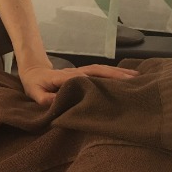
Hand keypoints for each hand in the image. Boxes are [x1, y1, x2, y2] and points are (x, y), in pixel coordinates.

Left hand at [18, 64, 139, 105]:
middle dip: (114, 75)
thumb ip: (45, 99)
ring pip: (101, 69)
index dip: (93, 81)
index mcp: (63, 78)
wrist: (34, 72)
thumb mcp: (35, 94)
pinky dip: (114, 72)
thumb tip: (59, 102)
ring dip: (118, 72)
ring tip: (137, 77)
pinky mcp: (84, 73)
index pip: (80, 78)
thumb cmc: (35, 85)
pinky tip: (129, 75)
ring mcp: (80, 71)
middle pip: (96, 71)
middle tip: (133, 81)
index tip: (109, 86)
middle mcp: (74, 73)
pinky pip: (100, 71)